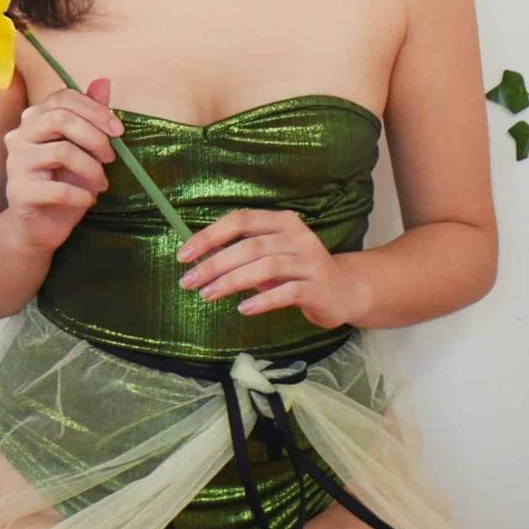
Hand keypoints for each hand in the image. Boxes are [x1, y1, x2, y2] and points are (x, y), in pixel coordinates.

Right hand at [3, 75, 124, 254]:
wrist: (39, 227)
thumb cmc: (63, 183)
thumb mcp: (83, 148)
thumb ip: (91, 116)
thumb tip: (104, 82)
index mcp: (33, 119)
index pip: (63, 98)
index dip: (95, 111)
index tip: (119, 132)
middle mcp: (19, 136)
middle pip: (61, 119)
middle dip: (96, 138)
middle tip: (112, 159)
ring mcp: (15, 163)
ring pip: (62, 152)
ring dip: (92, 170)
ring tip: (102, 184)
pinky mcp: (18, 192)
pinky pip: (58, 189)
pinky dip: (81, 195)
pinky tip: (88, 201)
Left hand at [176, 207, 358, 326]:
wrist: (344, 290)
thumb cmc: (297, 271)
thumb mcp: (270, 255)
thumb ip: (242, 253)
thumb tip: (199, 257)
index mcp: (282, 222)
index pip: (240, 220)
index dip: (210, 236)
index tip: (184, 255)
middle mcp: (297, 237)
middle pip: (249, 246)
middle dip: (214, 264)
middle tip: (188, 282)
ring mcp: (309, 262)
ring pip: (265, 267)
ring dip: (231, 281)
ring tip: (207, 295)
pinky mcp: (317, 288)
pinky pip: (286, 292)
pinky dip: (262, 300)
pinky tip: (243, 309)